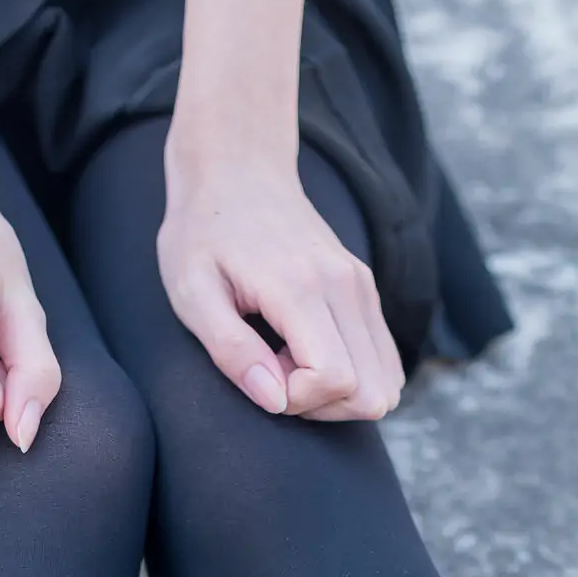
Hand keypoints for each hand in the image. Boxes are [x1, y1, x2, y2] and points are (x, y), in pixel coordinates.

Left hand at [157, 135, 404, 421]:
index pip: (335, 380)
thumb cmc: (202, 234)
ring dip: (336, 395)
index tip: (257, 373)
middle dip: (319, 405)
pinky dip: (350, 376)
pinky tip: (306, 353)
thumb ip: (231, 350)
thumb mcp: (192, 293)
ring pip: (386, 384)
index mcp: (301, 287)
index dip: (295, 399)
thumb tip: (274, 401)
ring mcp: (363, 288)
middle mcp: (346, 286)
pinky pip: (384, 363)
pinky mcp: (366, 291)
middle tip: (272, 373)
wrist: (237, 171)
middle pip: (370, 393)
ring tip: (288, 362)